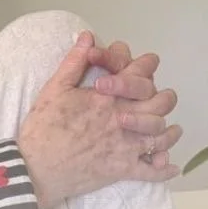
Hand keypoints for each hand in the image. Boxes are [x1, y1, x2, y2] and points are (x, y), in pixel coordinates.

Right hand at [18, 31, 181, 208]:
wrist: (36, 167)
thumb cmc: (43, 127)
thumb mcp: (54, 88)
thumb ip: (74, 62)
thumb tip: (88, 36)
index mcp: (107, 97)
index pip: (138, 74)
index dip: (147, 64)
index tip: (149, 63)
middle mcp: (122, 119)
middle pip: (159, 104)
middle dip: (164, 97)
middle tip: (162, 97)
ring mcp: (125, 146)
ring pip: (161, 136)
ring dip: (170, 132)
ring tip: (171, 129)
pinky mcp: (122, 170)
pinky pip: (152, 172)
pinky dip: (164, 170)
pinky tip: (170, 165)